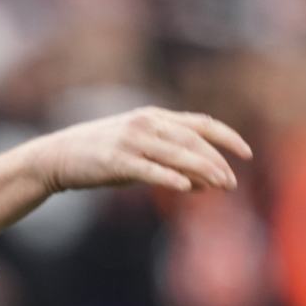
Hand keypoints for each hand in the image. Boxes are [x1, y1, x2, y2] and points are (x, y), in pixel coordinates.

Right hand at [28, 107, 251, 193]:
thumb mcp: (140, 154)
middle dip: (216, 161)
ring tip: (222, 184)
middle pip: (192, 141)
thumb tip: (204, 183)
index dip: (227, 137)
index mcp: (155, 118)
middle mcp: (146, 124)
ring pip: (176, 154)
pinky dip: (169, 177)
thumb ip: (171, 163)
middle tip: (232, 182)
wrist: (58, 156)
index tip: (247, 154)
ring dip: (202, 169)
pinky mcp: (116, 161)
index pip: (201, 123)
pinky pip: (148, 169)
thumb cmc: (102, 156)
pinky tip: (186, 187)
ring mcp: (131, 141)